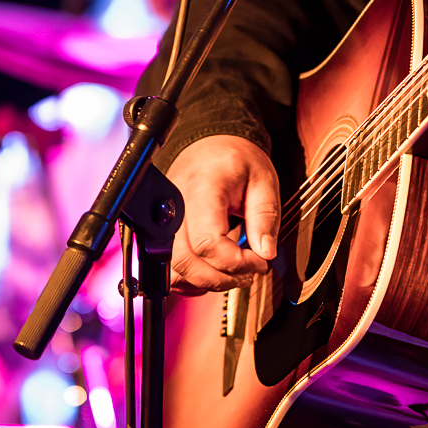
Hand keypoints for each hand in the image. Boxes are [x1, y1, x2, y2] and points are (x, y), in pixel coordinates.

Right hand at [166, 134, 279, 293]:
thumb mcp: (264, 180)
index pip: (208, 243)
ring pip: (173, 269)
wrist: (212, 145)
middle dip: (221, 278)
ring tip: (233, 272)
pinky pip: (168, 267)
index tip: (259, 261)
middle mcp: (175, 206)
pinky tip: (213, 270)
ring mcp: (164, 220)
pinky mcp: (162, 231)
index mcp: (202, 190)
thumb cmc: (236, 159)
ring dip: (205, 281)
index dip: (236, 262)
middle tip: (249, 273)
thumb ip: (265, 216)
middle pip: (186, 262)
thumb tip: (265, 252)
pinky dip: (190, 278)